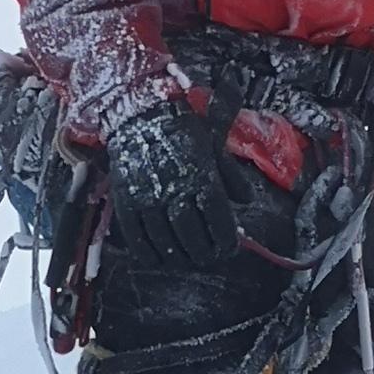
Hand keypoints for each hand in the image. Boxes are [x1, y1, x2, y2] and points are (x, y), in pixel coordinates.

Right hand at [103, 102, 238, 269]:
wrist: (140, 113)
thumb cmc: (183, 129)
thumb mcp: (213, 146)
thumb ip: (231, 176)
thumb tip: (247, 201)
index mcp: (200, 176)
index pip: (217, 218)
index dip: (225, 239)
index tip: (229, 249)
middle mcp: (174, 189)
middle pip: (192, 233)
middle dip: (203, 252)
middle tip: (208, 258)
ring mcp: (147, 197)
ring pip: (165, 239)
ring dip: (178, 256)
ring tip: (186, 260)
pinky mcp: (125, 201)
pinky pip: (135, 236)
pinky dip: (147, 252)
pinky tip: (157, 259)